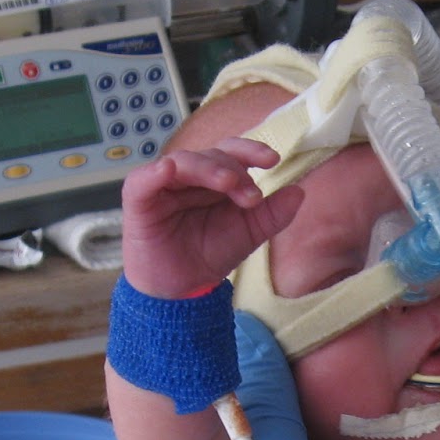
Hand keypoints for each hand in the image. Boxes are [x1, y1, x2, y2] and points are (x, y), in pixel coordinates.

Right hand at [120, 138, 304, 299]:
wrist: (182, 289)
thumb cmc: (210, 254)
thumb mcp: (249, 234)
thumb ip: (273, 214)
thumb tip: (300, 192)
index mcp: (214, 177)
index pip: (232, 152)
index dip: (251, 151)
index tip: (273, 160)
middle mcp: (189, 174)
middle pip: (212, 155)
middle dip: (236, 171)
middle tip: (252, 197)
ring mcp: (162, 182)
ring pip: (185, 161)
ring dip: (209, 169)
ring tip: (230, 185)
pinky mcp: (138, 196)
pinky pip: (145, 178)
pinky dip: (159, 171)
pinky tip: (170, 170)